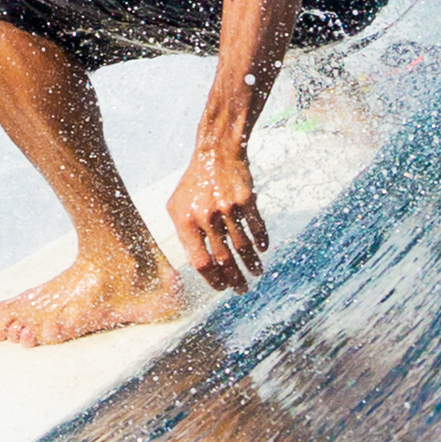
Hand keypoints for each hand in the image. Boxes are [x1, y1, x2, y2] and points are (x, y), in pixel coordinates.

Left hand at [168, 138, 268, 292]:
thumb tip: (196, 265)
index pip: (199, 261)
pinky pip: (256, 227)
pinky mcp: (245, 199)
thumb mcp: (177, 206)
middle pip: (223, 259)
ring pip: (242, 246)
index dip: (212, 279)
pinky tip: (263, 249)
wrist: (215, 152)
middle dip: (234, 279)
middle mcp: (205, 216)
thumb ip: (183, 234)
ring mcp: (226, 208)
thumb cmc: (194, 183)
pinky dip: (261, 241)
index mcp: (185, 221)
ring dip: (251, 264)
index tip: (222, 287)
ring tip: (256, 273)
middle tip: (242, 289)